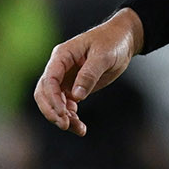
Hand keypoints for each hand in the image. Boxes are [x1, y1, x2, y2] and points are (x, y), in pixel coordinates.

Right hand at [33, 8, 142, 135]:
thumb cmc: (113, 41)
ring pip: (54, 102)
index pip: (49, 79)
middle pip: (44, 93)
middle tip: (65, 125)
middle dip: (51, 110)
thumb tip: (76, 97)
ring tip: (78, 129)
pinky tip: (80, 127)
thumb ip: (89, 74)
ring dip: (62, 117)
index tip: (63, 112)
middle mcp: (59, 68)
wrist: (124, 39)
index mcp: (62, 55)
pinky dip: (71, 116)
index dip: (52, 98)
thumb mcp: (104, 55)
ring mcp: (65, 78)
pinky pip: (66, 105)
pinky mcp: (73, 87)